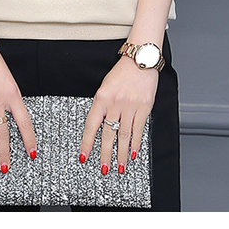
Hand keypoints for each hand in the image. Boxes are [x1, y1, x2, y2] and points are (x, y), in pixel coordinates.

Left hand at [79, 55, 157, 174]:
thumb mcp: (105, 86)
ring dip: (121, 153)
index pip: (91, 125)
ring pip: (124, 135)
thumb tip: (99, 126)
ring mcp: (130, 106)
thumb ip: (102, 105)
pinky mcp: (144, 107)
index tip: (84, 156)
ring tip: (119, 167)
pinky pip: (138, 129)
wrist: (140, 59)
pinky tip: (133, 153)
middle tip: (104, 168)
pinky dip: (136, 143)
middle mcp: (115, 103)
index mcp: (102, 97)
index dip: (87, 142)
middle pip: (108, 134)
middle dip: (105, 154)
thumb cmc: (122, 72)